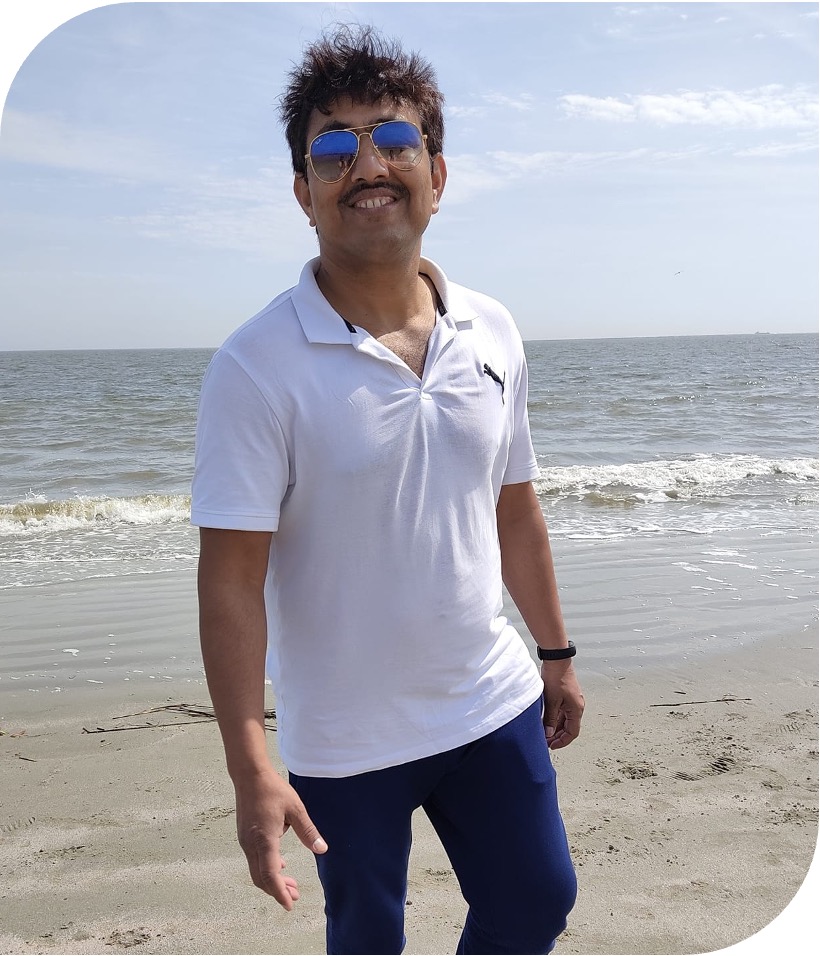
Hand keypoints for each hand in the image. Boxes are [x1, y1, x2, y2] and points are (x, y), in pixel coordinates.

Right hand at [234, 767, 327, 910]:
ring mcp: (245, 840)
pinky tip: (280, 864)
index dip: (279, 892)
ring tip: (290, 883)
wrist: (249, 775)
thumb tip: (322, 849)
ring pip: (257, 870)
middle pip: (261, 878)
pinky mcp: (244, 835)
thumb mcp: (296, 808)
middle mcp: (251, 844)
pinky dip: (267, 867)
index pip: (270, 875)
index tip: (289, 904)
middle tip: (295, 896)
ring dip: (272, 879)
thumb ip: (308, 831)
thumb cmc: (273, 789)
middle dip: (277, 890)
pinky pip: (254, 859)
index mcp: (264, 839)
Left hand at [541, 660, 583, 749]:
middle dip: (557, 736)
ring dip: (555, 727)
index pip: (572, 732)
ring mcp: (571, 701)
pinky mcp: (565, 695)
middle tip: (545, 741)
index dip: (562, 741)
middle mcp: (576, 706)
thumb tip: (548, 733)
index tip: (551, 746)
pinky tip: (545, 720)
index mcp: (576, 709)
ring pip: (564, 720)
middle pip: (568, 727)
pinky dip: (554, 718)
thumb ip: (550, 719)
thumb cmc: (556, 677)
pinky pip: (561, 712)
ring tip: (543, 732)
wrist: (557, 659)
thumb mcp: (552, 701)